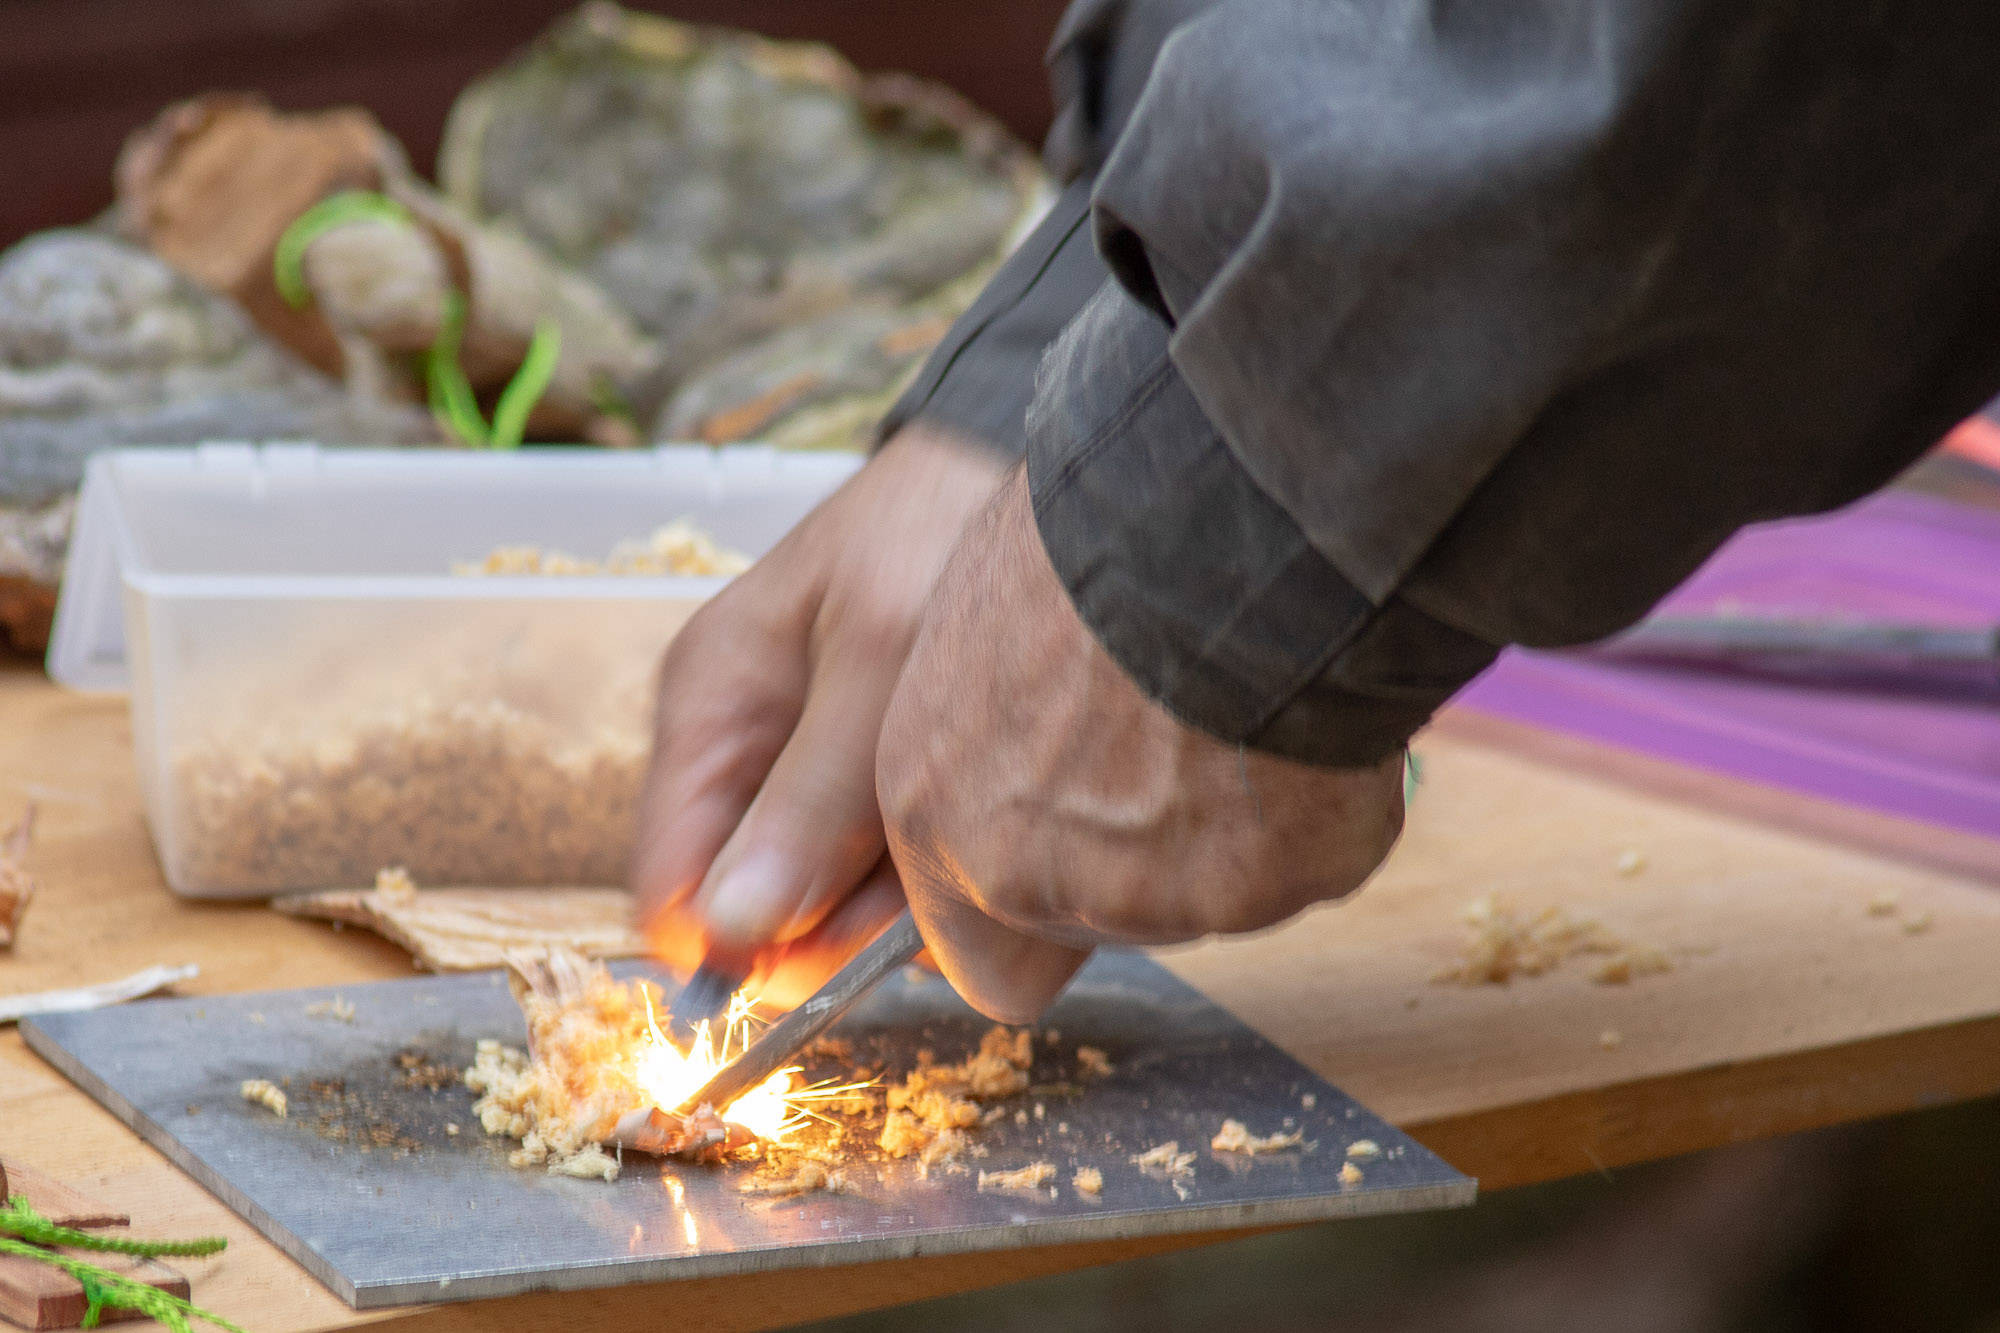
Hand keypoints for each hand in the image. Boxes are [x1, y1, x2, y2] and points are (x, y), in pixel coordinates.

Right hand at [630, 427, 1007, 1004]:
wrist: (1023, 468)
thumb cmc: (937, 530)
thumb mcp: (880, 658)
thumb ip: (812, 797)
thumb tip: (730, 935)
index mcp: (708, 709)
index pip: (670, 891)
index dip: (748, 949)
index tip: (851, 941)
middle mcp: (739, 748)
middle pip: (755, 909)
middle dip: (845, 919)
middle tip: (944, 862)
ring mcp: (800, 761)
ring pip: (824, 897)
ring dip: (898, 893)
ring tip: (974, 816)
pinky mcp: (861, 771)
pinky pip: (875, 861)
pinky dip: (929, 861)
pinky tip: (982, 810)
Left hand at [876, 469, 1406, 1022]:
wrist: (1216, 516)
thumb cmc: (1084, 533)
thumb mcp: (971, 620)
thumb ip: (973, 734)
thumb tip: (1007, 748)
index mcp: (937, 811)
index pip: (975, 958)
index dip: (1024, 909)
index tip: (1062, 844)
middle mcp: (1036, 879)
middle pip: (1093, 924)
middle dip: (1128, 866)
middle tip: (1161, 750)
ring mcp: (1168, 897)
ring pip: (1204, 893)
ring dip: (1218, 823)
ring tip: (1228, 695)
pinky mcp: (1286, 879)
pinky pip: (1307, 854)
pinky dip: (1309, 800)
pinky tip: (1297, 706)